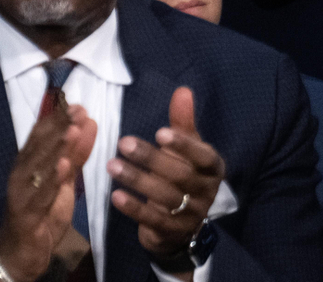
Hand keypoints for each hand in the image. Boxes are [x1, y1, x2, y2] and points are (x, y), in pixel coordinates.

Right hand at [0, 89, 97, 281]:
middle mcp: (21, 173)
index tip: (78, 105)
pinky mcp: (26, 212)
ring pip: (39, 166)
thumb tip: (87, 125)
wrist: (21, 251)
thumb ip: (75, 156)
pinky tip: (63, 166)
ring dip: (56, 148)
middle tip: (79, 112)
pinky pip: (40, 194)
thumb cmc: (41, 214)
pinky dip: (51, 179)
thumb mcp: (62, 182)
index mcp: (28, 163)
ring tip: (72, 131)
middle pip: (40, 146)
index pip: (41, 135)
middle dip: (60, 128)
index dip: (58, 120)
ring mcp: (21, 192)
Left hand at [108, 86, 226, 266]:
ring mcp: (192, 214)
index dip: (184, 145)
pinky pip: (155, 221)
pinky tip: (116, 196)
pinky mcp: (174, 232)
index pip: (204, 157)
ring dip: (137, 181)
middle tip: (122, 143)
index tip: (160, 132)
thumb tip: (183, 90)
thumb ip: (183, 122)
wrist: (180, 222)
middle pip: (180, 176)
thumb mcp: (185, 149)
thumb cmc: (181, 173)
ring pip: (166, 197)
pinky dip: (135, 209)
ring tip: (111, 165)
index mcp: (212, 168)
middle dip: (151, 159)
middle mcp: (206, 192)